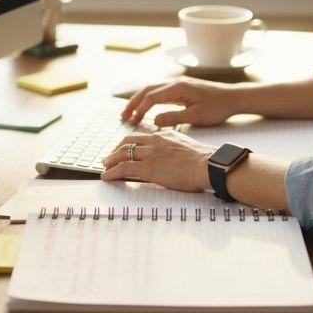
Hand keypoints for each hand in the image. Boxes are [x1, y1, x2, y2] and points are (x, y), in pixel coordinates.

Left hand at [100, 130, 214, 191]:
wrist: (208, 164)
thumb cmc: (204, 161)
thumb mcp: (186, 149)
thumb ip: (174, 150)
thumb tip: (172, 159)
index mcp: (164, 136)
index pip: (141, 137)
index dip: (129, 143)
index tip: (124, 148)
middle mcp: (154, 142)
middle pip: (127, 142)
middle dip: (115, 150)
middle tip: (108, 157)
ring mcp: (150, 154)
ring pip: (122, 154)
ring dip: (110, 161)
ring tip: (104, 167)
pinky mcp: (148, 168)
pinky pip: (123, 168)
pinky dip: (112, 172)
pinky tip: (107, 177)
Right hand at [120, 77, 239, 126]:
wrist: (233, 98)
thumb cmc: (218, 107)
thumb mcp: (196, 116)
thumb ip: (174, 118)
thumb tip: (154, 120)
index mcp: (178, 88)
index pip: (151, 97)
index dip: (139, 110)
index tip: (132, 122)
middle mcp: (175, 83)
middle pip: (147, 90)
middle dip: (132, 103)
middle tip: (122, 117)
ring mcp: (177, 84)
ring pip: (151, 89)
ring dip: (139, 100)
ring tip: (129, 114)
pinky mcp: (181, 88)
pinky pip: (159, 91)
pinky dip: (148, 99)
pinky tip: (145, 108)